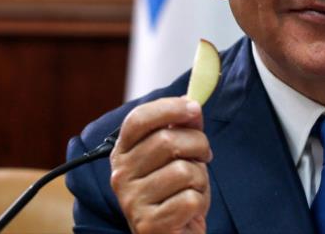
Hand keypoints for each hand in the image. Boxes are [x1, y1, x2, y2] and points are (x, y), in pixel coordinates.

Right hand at [109, 97, 212, 233]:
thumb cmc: (175, 192)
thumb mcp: (178, 155)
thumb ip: (181, 128)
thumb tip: (191, 102)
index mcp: (123, 153)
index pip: (137, 119)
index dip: (168, 108)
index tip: (194, 108)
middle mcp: (120, 175)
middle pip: (167, 141)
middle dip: (198, 144)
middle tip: (203, 156)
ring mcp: (131, 201)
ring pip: (183, 171)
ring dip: (200, 178)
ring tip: (192, 188)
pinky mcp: (149, 225)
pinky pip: (190, 200)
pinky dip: (199, 202)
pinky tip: (189, 210)